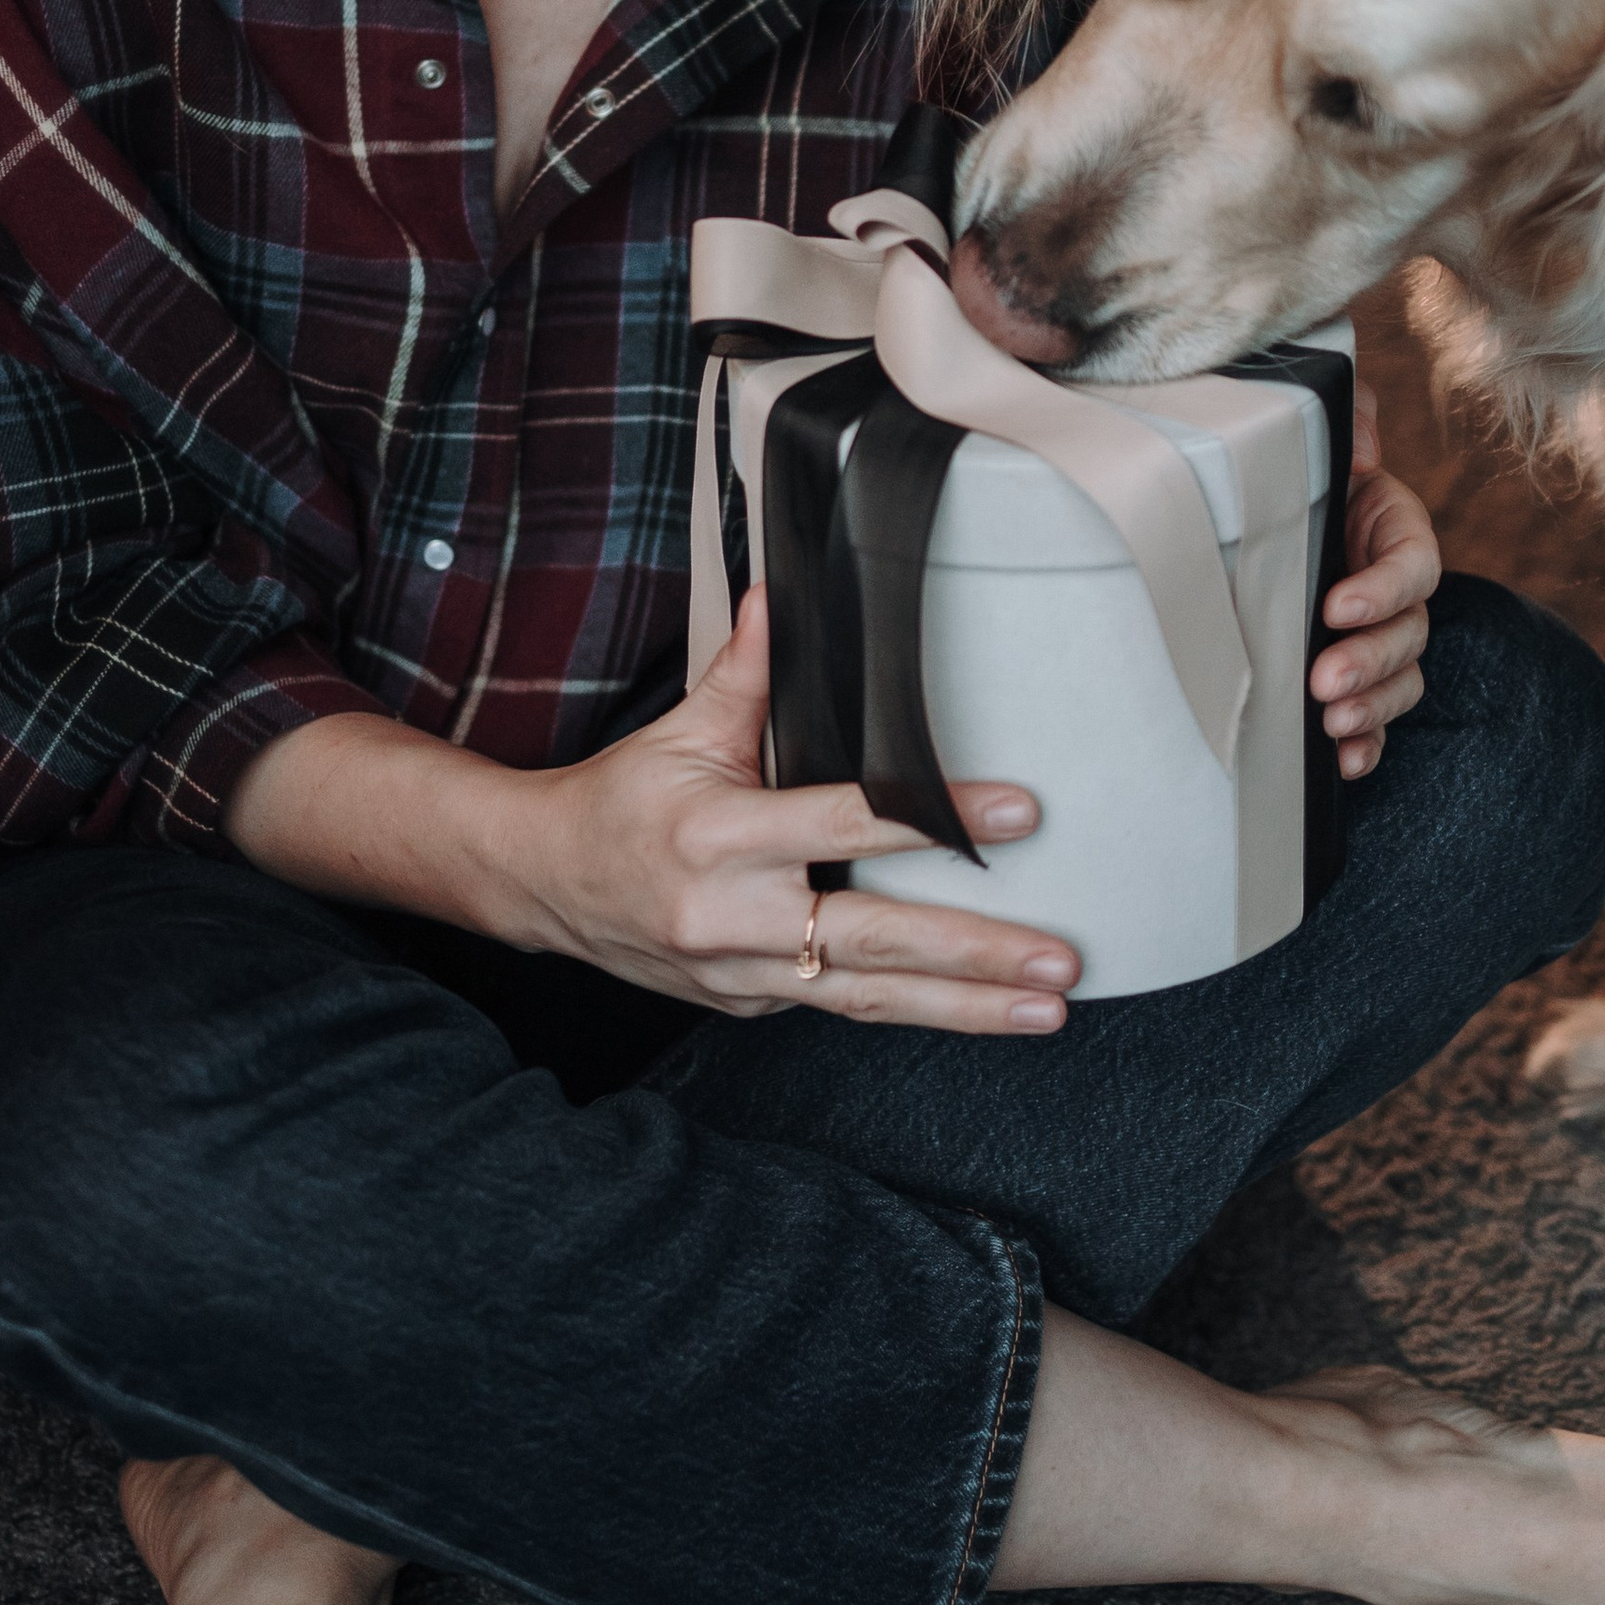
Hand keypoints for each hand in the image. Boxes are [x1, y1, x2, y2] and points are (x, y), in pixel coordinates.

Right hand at [502, 589, 1082, 1030]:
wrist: (543, 884)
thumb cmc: (618, 803)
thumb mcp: (680, 730)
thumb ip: (745, 672)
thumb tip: (781, 596)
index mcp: (720, 837)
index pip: (848, 824)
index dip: (937, 820)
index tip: (1017, 816)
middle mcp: (732, 917)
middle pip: (875, 941)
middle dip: (977, 954)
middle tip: (1061, 963)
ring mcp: (740, 974)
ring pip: (870, 997)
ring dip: (967, 1006)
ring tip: (1047, 1009)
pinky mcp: (748, 1005)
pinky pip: (841, 1006)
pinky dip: (913, 1008)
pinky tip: (981, 1007)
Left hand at [1311, 374, 1440, 779]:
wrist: (1265, 509)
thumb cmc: (1296, 469)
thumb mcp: (1318, 431)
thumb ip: (1349, 421)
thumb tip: (1366, 454)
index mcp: (1394, 528)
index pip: (1411, 565)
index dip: (1382, 589)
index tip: (1336, 605)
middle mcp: (1396, 587)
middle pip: (1409, 632)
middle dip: (1370, 659)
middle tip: (1322, 679)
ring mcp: (1382, 635)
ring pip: (1403, 678)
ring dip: (1372, 705)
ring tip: (1331, 721)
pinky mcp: (1360, 673)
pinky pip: (1379, 715)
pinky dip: (1368, 740)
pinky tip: (1346, 761)